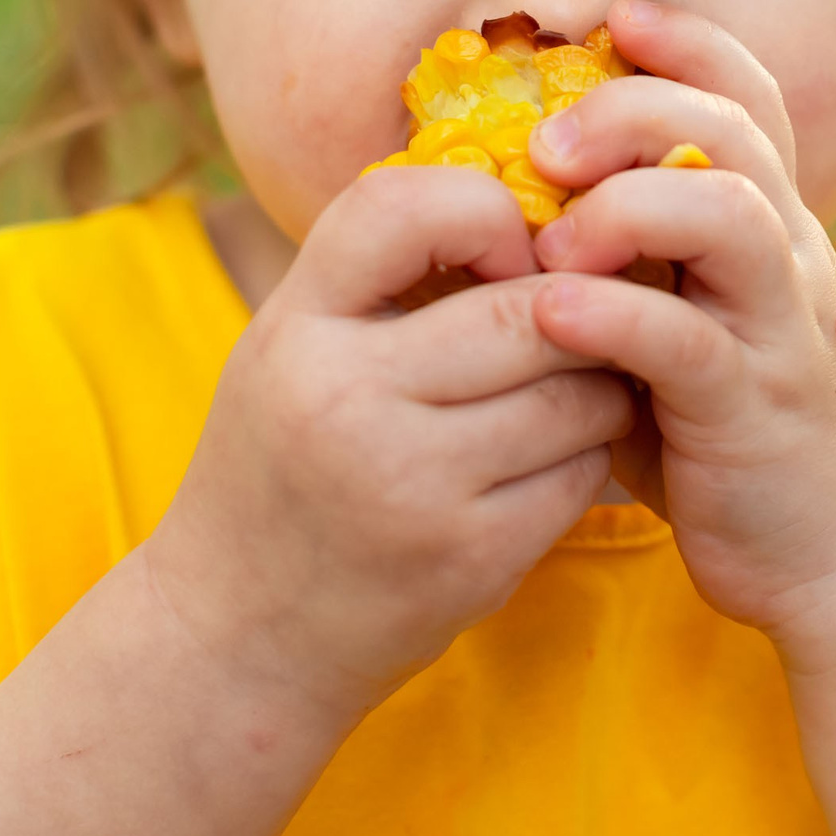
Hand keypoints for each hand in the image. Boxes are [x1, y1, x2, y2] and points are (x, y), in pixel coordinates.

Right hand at [141, 165, 635, 721]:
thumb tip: (528, 195)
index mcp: (296, 330)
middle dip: (577, 308)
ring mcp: (415, 487)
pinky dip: (588, 453)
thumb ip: (384, 268)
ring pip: (579, 391)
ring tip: (572, 383)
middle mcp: (348, 403)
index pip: (406, 206)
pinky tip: (553, 456)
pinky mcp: (474, 556)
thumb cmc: (280, 465)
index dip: (488, 211)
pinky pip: (583, 470)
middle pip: (529, 311)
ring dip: (599, 382)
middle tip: (589, 312)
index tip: (508, 250)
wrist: (236, 640)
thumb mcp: (291, 344)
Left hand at [524, 0, 835, 648]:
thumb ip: (631, 255)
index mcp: (772, 227)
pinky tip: (551, 312)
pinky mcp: (755, 411)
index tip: (614, 17)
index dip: (689, 42)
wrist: (824, 557)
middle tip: (544, 142)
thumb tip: (519, 187)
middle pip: (734, 133)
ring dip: (632, 205)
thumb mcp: (683, 318)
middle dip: (636, 111)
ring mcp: (780, 331)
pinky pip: (691, 343)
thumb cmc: (724, 430)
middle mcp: (789, 259)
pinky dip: (617, 317)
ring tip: (552, 235)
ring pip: (732, 217)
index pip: (750, 97)